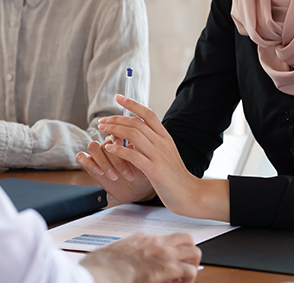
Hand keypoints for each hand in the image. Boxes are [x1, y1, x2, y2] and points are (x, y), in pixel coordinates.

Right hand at [76, 135, 154, 203]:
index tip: (127, 148)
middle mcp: (109, 144)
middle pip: (106, 141)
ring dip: (104, 162)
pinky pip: (81, 157)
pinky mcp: (90, 164)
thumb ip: (139, 152)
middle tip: (128, 173)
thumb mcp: (145, 162)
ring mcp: (99, 154)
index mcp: (122, 139)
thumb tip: (129, 145)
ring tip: (115, 176)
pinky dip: (90, 163)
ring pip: (93, 146)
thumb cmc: (142, 174)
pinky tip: (100, 172)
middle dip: (117, 159)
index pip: (115, 129)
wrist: (136, 191)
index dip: (118, 137)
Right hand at [79, 232, 200, 282]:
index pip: (165, 240)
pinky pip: (190, 271)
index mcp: (141, 239)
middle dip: (188, 254)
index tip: (165, 266)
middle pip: (185, 239)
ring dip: (192, 264)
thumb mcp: (117, 255)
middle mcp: (155, 242)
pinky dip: (189, 279)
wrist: (101, 272)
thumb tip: (129, 264)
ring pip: (194, 250)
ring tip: (183, 277)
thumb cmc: (102, 266)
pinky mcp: (167, 267)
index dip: (170, 254)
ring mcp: (163, 253)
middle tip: (182, 269)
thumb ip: (129, 255)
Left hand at [96, 95, 229, 220]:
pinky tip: (109, 148)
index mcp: (165, 137)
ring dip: (114, 130)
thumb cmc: (175, 176)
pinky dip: (119, 149)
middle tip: (102, 121)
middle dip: (116, 119)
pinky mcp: (155, 170)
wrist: (191, 195)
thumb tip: (136, 131)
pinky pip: (133, 155)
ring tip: (102, 130)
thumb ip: (153, 141)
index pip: (148, 114)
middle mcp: (162, 143)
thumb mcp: (166, 153)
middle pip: (136, 123)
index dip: (132, 104)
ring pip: (133, 134)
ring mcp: (159, 156)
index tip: (118, 97)